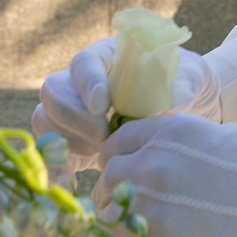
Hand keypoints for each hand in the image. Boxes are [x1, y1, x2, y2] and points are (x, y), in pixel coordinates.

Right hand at [32, 37, 220, 177]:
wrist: (184, 108)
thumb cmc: (185, 83)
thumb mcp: (191, 77)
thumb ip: (181, 85)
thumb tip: (173, 102)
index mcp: (108, 56)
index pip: (83, 62)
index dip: (87, 84)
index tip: (101, 106)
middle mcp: (82, 80)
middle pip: (54, 90)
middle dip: (74, 117)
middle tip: (104, 137)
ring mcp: (73, 109)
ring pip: (45, 119)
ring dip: (68, 140)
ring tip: (101, 155)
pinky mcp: (73, 139)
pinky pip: (49, 149)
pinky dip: (55, 166)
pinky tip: (70, 180)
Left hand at [97, 115, 236, 236]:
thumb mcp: (220, 136)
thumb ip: (182, 137)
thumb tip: (162, 145)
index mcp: (168, 132)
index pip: (119, 139)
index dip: (119, 154)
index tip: (124, 165)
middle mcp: (152, 163)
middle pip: (110, 173)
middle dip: (116, 185)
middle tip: (127, 197)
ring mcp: (151, 203)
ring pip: (109, 209)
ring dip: (118, 214)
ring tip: (134, 222)